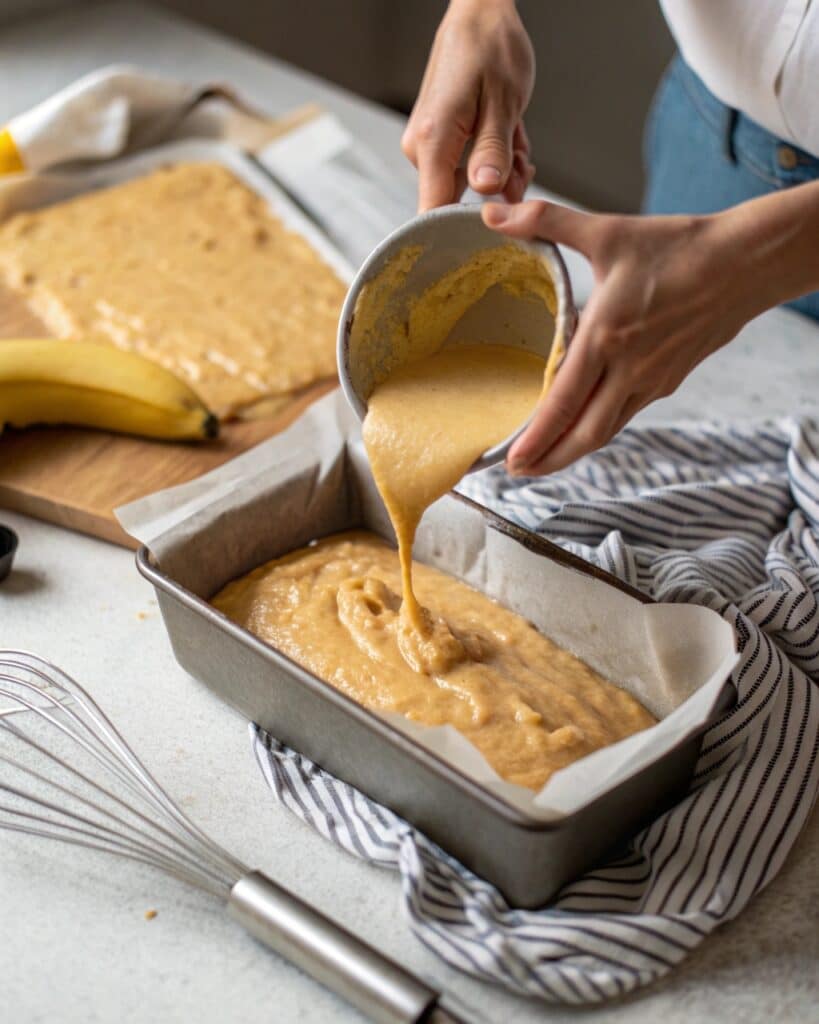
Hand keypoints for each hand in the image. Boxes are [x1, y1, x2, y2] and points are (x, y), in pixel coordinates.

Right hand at [401, 0, 534, 210]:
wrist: (480, 14)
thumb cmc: (491, 47)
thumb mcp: (503, 101)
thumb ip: (492, 151)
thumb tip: (484, 192)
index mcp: (433, 141)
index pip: (434, 211)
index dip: (465, 226)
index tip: (497, 222)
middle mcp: (423, 148)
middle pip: (458, 200)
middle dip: (497, 190)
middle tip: (521, 163)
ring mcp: (430, 145)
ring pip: (470, 184)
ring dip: (501, 171)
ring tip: (516, 140)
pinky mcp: (441, 140)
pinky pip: (470, 167)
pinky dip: (495, 158)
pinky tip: (509, 137)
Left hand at [482, 199, 772, 475]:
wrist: (744, 263)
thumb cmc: (678, 248)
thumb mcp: (607, 231)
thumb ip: (545, 221)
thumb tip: (490, 213)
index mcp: (606, 337)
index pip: (562, 402)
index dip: (534, 438)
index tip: (510, 460)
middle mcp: (629, 369)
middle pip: (584, 435)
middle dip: (548, 460)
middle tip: (518, 472)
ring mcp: (652, 380)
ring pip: (606, 430)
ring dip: (573, 451)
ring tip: (544, 459)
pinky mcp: (668, 381)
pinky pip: (626, 414)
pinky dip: (598, 428)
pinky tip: (583, 425)